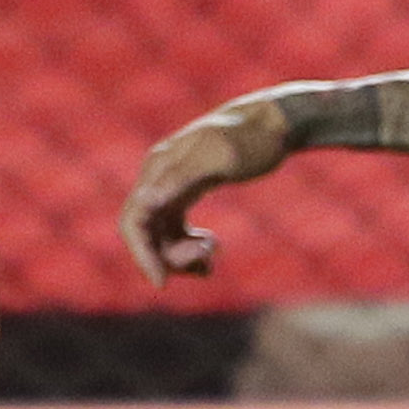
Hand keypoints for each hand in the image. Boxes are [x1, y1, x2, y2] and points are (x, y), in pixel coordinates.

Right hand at [120, 96, 294, 283]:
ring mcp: (171, 187)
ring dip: (181, 256)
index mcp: (159, 168)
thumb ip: (182, 176)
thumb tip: (147, 200)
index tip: (162, 282)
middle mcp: (158, 178)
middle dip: (169, 256)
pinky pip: (176, 232)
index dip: (142, 254)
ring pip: (160, 236)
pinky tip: (212, 254)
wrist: (273, 125)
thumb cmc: (251, 138)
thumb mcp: (222, 155)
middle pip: (145, 233)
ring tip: (212, 259)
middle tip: (208, 261)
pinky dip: (190, 248)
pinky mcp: (186, 194)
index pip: (134, 219)